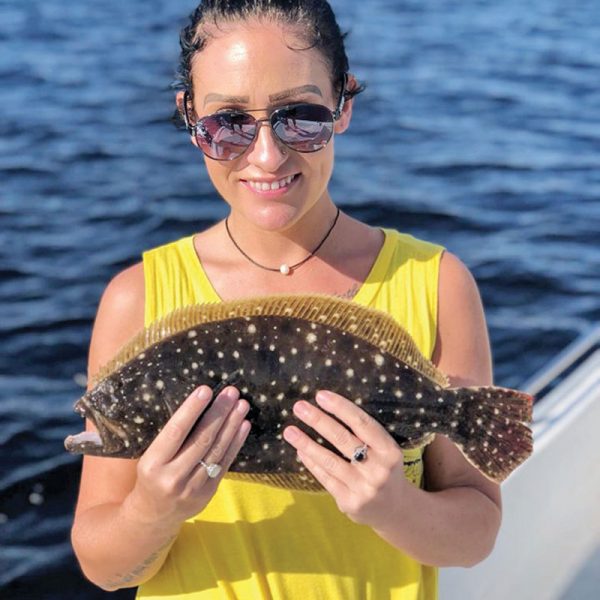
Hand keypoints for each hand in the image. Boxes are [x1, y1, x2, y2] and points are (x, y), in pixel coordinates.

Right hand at [122, 385, 249, 528]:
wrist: (153, 515)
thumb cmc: (151, 475)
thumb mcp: (149, 457)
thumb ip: (170, 437)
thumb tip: (198, 403)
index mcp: (152, 464)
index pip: (175, 432)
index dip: (191, 410)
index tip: (205, 390)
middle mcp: (172, 477)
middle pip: (201, 440)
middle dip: (219, 413)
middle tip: (231, 392)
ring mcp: (192, 487)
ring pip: (216, 450)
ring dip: (231, 425)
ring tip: (241, 405)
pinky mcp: (208, 492)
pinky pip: (225, 463)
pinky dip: (236, 443)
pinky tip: (243, 425)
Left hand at [283, 390, 409, 528]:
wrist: (395, 511)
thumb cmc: (384, 469)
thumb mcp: (385, 450)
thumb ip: (365, 434)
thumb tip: (329, 406)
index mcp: (390, 451)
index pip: (363, 424)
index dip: (341, 408)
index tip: (321, 395)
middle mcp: (378, 470)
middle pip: (343, 440)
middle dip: (319, 421)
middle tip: (299, 407)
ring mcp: (363, 488)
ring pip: (329, 461)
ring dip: (306, 443)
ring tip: (289, 431)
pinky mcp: (349, 503)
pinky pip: (325, 478)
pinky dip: (311, 462)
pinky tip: (300, 450)